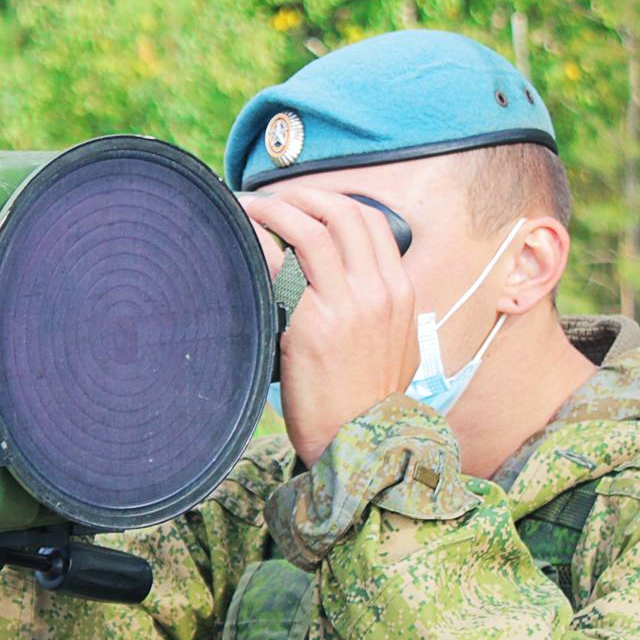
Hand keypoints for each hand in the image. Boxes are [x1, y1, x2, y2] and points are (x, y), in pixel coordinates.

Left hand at [240, 188, 416, 466]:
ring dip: (273, 208)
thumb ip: (382, 311)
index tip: (305, 202)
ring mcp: (347, 306)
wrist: (361, 445)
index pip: (371, 221)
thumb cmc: (367, 403)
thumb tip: (352, 286)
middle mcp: (378, 291)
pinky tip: (239, 236)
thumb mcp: (396, 349)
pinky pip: (280, 263)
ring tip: (247, 208)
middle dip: (301, 194)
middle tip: (270, 198)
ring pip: (310, 227)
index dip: (334, 200)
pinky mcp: (312, 324)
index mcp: (401, 292)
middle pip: (341, 212)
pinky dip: (258, 240)